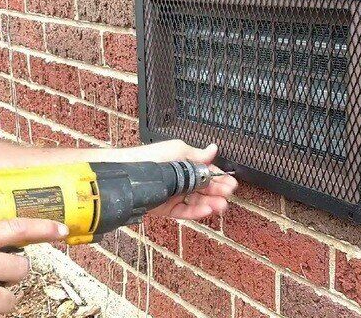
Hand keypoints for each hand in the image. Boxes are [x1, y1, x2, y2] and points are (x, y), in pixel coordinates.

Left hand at [115, 140, 237, 219]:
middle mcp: (181, 180)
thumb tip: (213, 149)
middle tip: (228, 194)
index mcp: (185, 165)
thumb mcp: (177, 150)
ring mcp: (175, 195)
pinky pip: (185, 211)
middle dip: (218, 191)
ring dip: (211, 204)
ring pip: (197, 201)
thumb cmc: (151, 157)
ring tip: (221, 205)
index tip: (231, 183)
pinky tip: (207, 210)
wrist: (129, 173)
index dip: (219, 177)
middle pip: (204, 188)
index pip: (207, 172)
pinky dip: (197, 212)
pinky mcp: (167, 209)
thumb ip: (197, 155)